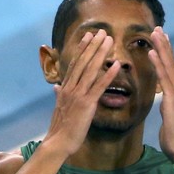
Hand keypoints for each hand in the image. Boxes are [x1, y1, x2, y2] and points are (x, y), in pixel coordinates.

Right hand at [43, 30, 120, 157]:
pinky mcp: (87, 104)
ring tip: (110, 41)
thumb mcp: (59, 108)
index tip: (88, 36)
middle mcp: (71, 88)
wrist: (59, 141)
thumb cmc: (60, 128)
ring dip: (101, 54)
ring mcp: (78, 95)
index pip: (74, 64)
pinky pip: (99, 86)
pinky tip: (117, 65)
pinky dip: (108, 75)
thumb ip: (59, 95)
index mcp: (65, 88)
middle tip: (102, 31)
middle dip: (93, 45)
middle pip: (83, 62)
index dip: (82, 49)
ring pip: (91, 70)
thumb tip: (56, 87)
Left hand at [149, 27, 173, 164]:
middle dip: (164, 45)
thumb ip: (168, 112)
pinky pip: (163, 77)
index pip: (170, 71)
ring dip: (161, 47)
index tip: (161, 41)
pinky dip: (158, 63)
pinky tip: (152, 51)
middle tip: (158, 28)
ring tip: (155, 32)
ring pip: (168, 65)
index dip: (166, 55)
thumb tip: (166, 110)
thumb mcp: (169, 122)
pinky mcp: (173, 99)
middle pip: (171, 63)